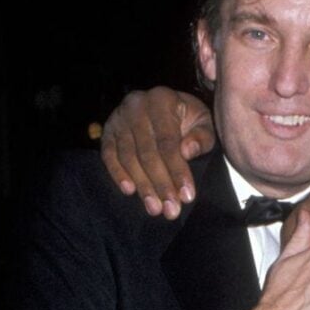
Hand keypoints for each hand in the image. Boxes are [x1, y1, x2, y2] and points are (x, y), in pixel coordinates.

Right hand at [100, 86, 214, 219]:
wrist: (164, 105)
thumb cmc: (187, 118)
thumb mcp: (202, 122)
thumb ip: (201, 137)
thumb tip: (187, 152)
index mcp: (162, 100)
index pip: (168, 141)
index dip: (177, 170)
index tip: (187, 196)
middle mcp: (136, 105)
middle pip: (148, 152)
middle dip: (161, 185)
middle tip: (171, 210)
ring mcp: (118, 118)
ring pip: (129, 157)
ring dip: (143, 186)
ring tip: (155, 209)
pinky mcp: (107, 130)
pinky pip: (109, 155)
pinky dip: (118, 174)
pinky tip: (130, 191)